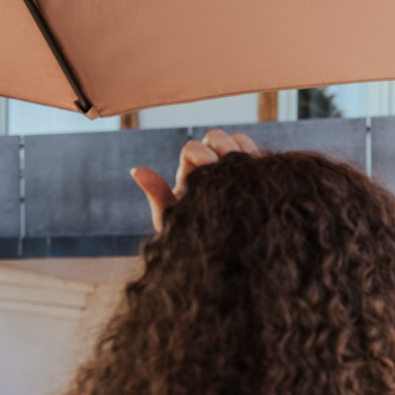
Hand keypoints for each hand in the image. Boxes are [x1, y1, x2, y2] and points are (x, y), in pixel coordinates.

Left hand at [130, 127, 258, 231]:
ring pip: (237, 141)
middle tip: (230, 162)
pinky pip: (256, 154)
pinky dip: (257, 155)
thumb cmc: (192, 239)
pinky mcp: (253, 177)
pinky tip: (258, 172)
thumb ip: (157, 195)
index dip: (201, 153)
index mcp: (190, 174)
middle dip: (222, 145)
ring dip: (241, 148)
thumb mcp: (172, 219)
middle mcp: (212, 167)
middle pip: (215, 137)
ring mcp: (234, 170)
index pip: (192, 149)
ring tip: (245, 166)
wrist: (221, 257)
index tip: (210, 166)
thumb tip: (136, 171)